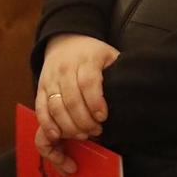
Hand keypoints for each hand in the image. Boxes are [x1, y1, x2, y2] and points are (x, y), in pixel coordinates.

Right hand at [34, 34, 119, 170]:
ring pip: (56, 106)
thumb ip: (119, 70)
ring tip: (83, 134)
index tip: (103, 117)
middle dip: (84, 120)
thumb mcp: (110, 55)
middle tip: (96, 131)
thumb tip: (136, 88)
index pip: (88, 82)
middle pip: (71, 99)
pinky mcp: (40, 88)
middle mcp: (65, 69)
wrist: (65, 41)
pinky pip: (42, 109)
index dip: (95, 102)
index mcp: (86, 60)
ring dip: (69, 126)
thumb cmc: (93, 53)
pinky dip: (48, 124)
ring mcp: (50, 79)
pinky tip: (57, 135)